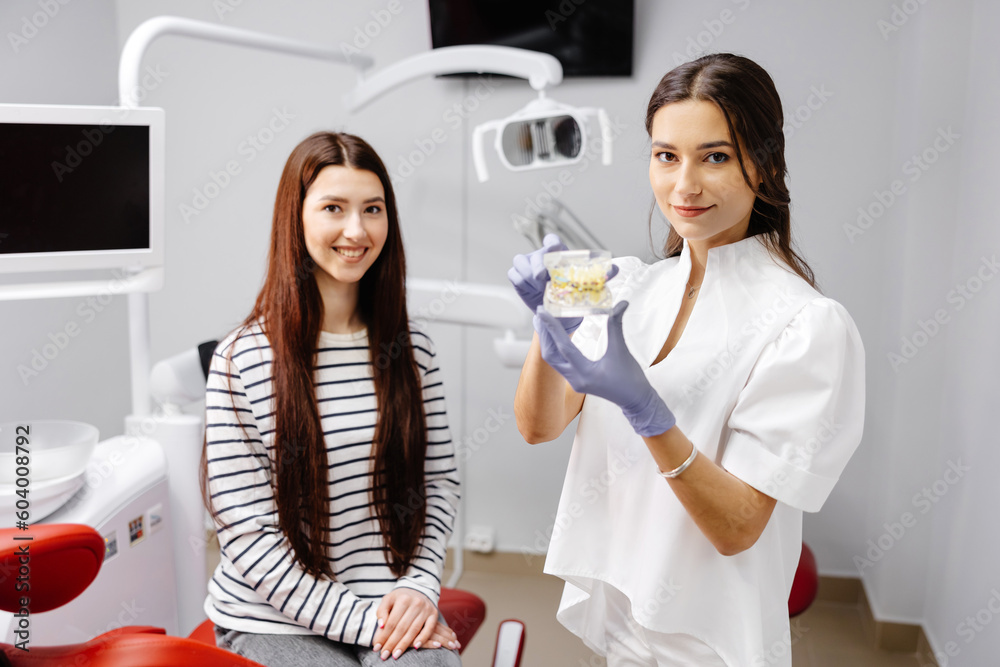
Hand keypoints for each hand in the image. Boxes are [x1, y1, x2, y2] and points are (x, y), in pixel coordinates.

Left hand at [373, 588, 457, 659]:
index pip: (391, 622)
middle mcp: (416, 603)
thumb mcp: (388, 599)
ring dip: (404, 644)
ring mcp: (426, 609)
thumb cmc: (400, 598)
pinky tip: (415, 647)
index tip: (376, 647)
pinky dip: (423, 638)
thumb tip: (381, 625)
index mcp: (403, 599)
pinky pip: (429, 628)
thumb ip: (382, 611)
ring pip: (414, 630)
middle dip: (392, 643)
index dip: (383, 636)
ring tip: (396, 654)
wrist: (418, 590)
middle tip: (384, 655)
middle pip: (402, 627)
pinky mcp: (434, 614)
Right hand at [508, 233, 617, 333]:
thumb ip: (601, 277)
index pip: (552, 240)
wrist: (559, 312)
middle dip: (537, 265)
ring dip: (528, 276)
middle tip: (542, 277)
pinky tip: (532, 292)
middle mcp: (541, 257)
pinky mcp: (518, 278)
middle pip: (534, 254)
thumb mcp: (588, 286)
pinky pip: (514, 276)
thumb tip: (614, 269)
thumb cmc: (573, 293)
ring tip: (540, 288)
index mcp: (558, 254)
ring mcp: (527, 265)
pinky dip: (521, 284)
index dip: (550, 243)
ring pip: (520, 262)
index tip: (553, 250)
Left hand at [533, 300, 675, 436]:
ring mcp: (574, 381)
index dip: (552, 328)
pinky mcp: (576, 381)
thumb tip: (622, 303)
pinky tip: (555, 336)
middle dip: (544, 334)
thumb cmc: (630, 378)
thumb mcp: (621, 350)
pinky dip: (555, 348)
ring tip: (544, 322)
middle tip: (539, 314)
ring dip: (548, 341)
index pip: (563, 347)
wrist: (635, 400)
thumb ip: (616, 326)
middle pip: (550, 355)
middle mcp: (575, 379)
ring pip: (553, 360)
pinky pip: (559, 363)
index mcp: (586, 373)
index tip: (542, 312)